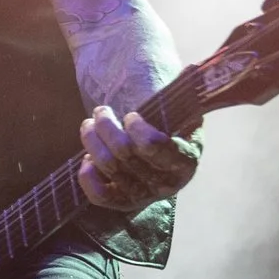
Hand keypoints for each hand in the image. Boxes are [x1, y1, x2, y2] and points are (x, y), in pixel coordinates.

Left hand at [77, 107, 200, 210]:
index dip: (136, 128)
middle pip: (125, 153)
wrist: (154, 142)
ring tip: (90, 124)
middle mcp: (168, 183)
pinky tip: (88, 158)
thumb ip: (177, 98)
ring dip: (92, 140)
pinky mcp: (123, 203)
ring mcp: (145, 195)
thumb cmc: (165, 121)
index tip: (131, 115)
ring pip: (109, 167)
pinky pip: (100, 196)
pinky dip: (88, 175)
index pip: (153, 145)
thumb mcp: (177, 108)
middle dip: (107, 126)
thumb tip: (190, 76)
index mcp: (186, 159)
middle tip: (101, 110)